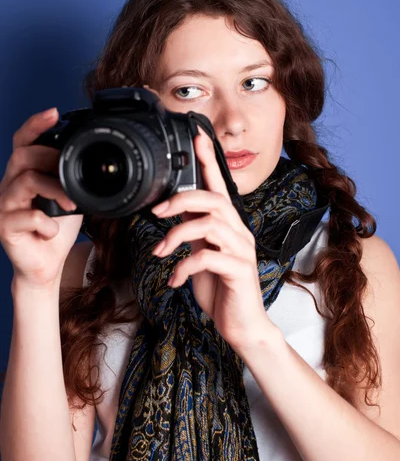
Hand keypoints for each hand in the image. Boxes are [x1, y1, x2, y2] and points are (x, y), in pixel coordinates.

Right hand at [0, 109, 82, 287]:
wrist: (46, 265)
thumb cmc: (57, 229)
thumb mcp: (70, 198)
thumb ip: (73, 180)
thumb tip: (97, 163)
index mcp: (24, 174)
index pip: (23, 141)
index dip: (36, 124)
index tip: (54, 112)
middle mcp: (9, 185)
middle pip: (22, 155)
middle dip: (50, 158)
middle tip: (71, 173)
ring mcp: (4, 205)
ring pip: (26, 180)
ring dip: (55, 190)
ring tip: (71, 205)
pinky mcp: (4, 226)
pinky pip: (29, 216)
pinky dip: (48, 224)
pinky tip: (52, 231)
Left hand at [151, 129, 273, 350]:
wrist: (241, 324)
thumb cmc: (221, 289)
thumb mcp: (201, 255)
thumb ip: (194, 233)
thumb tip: (175, 212)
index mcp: (228, 225)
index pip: (218, 185)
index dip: (208, 160)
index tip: (197, 135)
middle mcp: (238, 232)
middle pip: (212, 199)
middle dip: (180, 200)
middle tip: (156, 212)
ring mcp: (241, 250)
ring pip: (209, 224)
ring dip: (177, 236)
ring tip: (161, 252)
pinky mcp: (239, 270)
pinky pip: (209, 258)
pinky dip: (184, 267)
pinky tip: (174, 280)